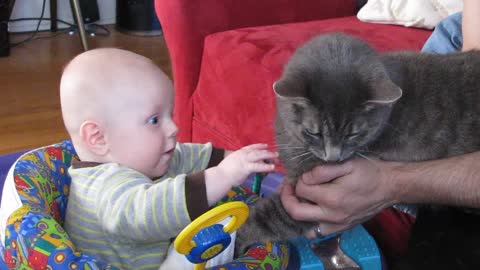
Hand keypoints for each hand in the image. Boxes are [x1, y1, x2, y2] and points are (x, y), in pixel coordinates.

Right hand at [217, 143, 276, 185]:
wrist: (220, 176)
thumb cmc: (223, 172)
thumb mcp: (232, 163)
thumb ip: (239, 162)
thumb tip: (244, 166)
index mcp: (239, 153)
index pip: (251, 147)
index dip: (259, 146)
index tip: (265, 145)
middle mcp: (242, 154)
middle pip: (257, 151)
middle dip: (267, 151)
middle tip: (275, 153)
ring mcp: (245, 160)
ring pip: (259, 156)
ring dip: (269, 156)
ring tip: (276, 157)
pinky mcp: (246, 167)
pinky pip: (258, 166)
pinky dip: (266, 167)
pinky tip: (272, 167)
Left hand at [280, 158, 397, 234]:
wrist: (391, 186)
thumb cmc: (370, 171)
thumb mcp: (346, 164)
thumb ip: (322, 171)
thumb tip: (304, 178)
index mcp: (332, 198)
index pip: (301, 190)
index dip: (297, 180)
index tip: (300, 173)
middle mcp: (332, 215)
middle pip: (296, 211)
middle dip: (287, 197)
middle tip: (288, 185)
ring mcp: (337, 224)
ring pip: (305, 223)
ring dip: (297, 210)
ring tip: (299, 197)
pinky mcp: (342, 227)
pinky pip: (318, 231)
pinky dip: (309, 222)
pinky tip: (311, 210)